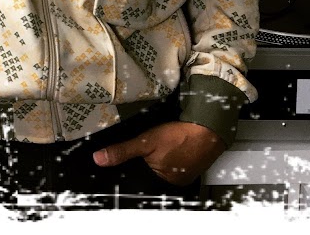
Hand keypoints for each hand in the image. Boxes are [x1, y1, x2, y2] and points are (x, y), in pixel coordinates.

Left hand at [92, 120, 225, 185]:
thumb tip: (99, 159)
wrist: (209, 128)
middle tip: (149, 146)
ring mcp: (185, 173)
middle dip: (145, 161)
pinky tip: (171, 144)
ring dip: (159, 156)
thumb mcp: (146, 141)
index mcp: (162, 181)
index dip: (132, 166)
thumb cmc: (180, 136)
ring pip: (164, 166)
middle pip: (151, 172)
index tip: (131, 155)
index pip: (139, 177)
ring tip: (160, 145)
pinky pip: (176, 161)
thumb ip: (123, 151)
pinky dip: (172, 153)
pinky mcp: (192, 164)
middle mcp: (173, 182)